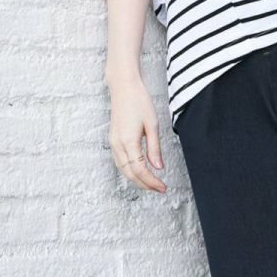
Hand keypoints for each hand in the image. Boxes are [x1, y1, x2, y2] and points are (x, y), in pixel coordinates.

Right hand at [107, 73, 166, 192]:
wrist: (124, 87)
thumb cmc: (139, 101)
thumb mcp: (152, 124)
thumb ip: (154, 148)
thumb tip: (158, 167)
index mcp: (128, 141)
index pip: (140, 170)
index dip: (151, 181)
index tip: (163, 187)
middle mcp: (117, 144)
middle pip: (129, 174)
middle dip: (145, 184)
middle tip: (160, 188)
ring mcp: (113, 143)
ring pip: (123, 169)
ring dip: (137, 179)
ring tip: (152, 183)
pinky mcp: (113, 140)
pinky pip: (120, 161)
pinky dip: (129, 170)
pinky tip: (140, 172)